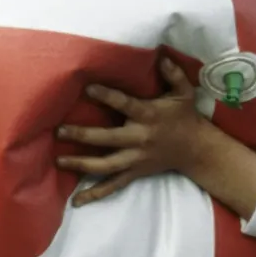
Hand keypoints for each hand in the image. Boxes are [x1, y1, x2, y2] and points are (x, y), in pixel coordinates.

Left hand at [56, 58, 206, 206]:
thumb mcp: (183, 93)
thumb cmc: (185, 116)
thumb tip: (161, 55)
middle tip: (60, 131)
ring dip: (81, 164)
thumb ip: (173, 74)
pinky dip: (95, 194)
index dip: (107, 96)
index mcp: (149, 116)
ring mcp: (136, 159)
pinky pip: (113, 185)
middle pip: (108, 139)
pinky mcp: (135, 172)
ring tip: (59, 160)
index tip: (87, 88)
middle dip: (83, 135)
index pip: (125, 105)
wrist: (195, 149)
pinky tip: (77, 201)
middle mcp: (140, 139)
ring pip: (106, 165)